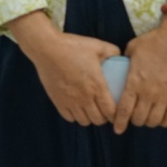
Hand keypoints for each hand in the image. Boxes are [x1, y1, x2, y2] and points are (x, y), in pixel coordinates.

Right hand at [8, 10, 120, 125]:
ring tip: (89, 109)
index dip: (115, 114)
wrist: (46, 48)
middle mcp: (85, 98)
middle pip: (98, 120)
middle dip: (103, 117)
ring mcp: (70, 101)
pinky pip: (69, 118)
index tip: (115, 110)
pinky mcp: (57, 101)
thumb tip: (120, 57)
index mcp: (97, 86)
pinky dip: (74, 116)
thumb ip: (112, 51)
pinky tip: (75, 107)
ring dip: (89, 117)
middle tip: (103, 109)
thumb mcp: (96, 45)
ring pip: (84, 121)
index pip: (111, 111)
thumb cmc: (72, 46)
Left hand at [113, 14, 166, 132]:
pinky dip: (165, 122)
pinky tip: (161, 120)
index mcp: (134, 82)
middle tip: (132, 118)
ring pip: (154, 120)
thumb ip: (126, 60)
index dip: (119, 122)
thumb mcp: (132, 49)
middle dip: (134, 121)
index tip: (116, 129)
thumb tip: (121, 64)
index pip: (123, 109)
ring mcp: (164, 96)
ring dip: (149, 122)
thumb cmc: (153, 41)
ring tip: (146, 119)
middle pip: (139, 118)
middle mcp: (148, 93)